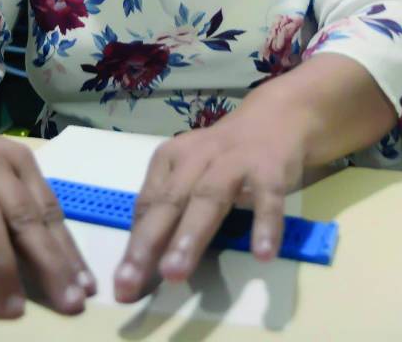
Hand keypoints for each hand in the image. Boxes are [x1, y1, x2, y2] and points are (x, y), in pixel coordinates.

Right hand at [0, 110, 94, 316]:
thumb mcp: (3, 174)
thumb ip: (24, 210)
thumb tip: (57, 267)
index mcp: (16, 160)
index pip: (47, 209)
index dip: (67, 251)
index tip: (84, 287)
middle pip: (21, 214)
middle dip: (47, 262)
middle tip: (65, 301)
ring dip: (1, 265)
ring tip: (13, 306)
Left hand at [113, 113, 306, 301]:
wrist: (278, 115)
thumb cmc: (227, 157)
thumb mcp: (193, 175)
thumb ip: (173, 214)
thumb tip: (145, 267)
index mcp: (171, 160)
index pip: (148, 205)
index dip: (134, 246)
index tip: (123, 285)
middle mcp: (197, 157)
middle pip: (170, 201)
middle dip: (148, 243)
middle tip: (129, 281)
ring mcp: (235, 160)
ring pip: (209, 197)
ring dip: (189, 235)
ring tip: (175, 273)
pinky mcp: (271, 166)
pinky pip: (268, 197)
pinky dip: (265, 224)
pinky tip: (262, 254)